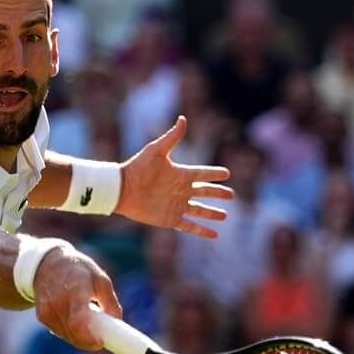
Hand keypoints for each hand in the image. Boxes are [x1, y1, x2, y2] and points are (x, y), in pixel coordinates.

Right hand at [33, 244, 121, 351]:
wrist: (46, 264)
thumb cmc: (78, 270)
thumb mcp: (100, 278)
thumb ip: (110, 301)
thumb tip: (117, 321)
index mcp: (74, 290)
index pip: (78, 322)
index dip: (89, 337)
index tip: (101, 342)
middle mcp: (57, 302)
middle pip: (73, 334)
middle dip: (89, 341)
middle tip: (101, 339)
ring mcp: (47, 311)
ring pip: (67, 336)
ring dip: (80, 337)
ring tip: (88, 322)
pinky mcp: (42, 317)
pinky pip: (60, 332)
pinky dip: (71, 332)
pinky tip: (75, 320)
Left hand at [116, 117, 231, 239]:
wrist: (122, 189)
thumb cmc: (138, 168)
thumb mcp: (156, 151)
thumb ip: (172, 137)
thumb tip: (183, 119)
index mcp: (180, 174)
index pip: (202, 173)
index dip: (214, 174)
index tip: (227, 174)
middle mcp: (181, 190)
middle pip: (204, 192)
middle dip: (218, 194)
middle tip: (232, 195)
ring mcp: (176, 205)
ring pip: (199, 210)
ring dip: (212, 213)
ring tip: (225, 215)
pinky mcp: (170, 219)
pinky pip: (189, 226)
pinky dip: (202, 231)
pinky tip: (214, 235)